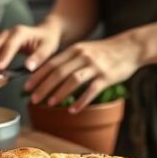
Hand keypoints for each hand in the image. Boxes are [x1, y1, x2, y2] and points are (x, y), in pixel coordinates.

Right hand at [0, 22, 60, 73]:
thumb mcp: (48, 48)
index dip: (4, 56)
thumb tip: (28, 67)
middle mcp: (9, 32)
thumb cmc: (47, 40)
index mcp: (21, 32)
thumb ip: (38, 57)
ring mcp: (3, 37)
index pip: (10, 44)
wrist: (45, 32)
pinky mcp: (0, 42)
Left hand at [25, 33, 142, 111]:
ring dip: (59, 93)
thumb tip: (49, 74)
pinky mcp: (107, 77)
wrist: (130, 47)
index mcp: (74, 50)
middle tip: (33, 99)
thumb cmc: (105, 52)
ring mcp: (95, 66)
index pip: (51, 63)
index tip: (26, 87)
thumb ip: (69, 60)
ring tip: (49, 104)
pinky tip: (73, 110)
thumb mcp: (84, 50)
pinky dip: (81, 101)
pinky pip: (91, 90)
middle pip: (58, 72)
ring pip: (73, 80)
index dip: (37, 76)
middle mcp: (82, 57)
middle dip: (43, 87)